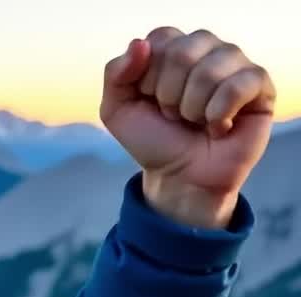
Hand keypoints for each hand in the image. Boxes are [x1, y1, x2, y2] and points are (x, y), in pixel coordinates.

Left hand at [100, 27, 274, 228]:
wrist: (181, 178)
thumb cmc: (153, 140)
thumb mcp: (117, 111)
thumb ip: (115, 74)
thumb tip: (139, 44)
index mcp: (173, 47)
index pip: (159, 40)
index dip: (148, 79)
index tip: (151, 101)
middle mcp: (206, 49)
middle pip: (183, 52)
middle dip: (168, 95)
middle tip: (174, 115)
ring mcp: (236, 64)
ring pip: (210, 70)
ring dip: (192, 108)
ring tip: (195, 121)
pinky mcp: (260, 86)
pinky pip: (239, 85)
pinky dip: (219, 114)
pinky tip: (218, 127)